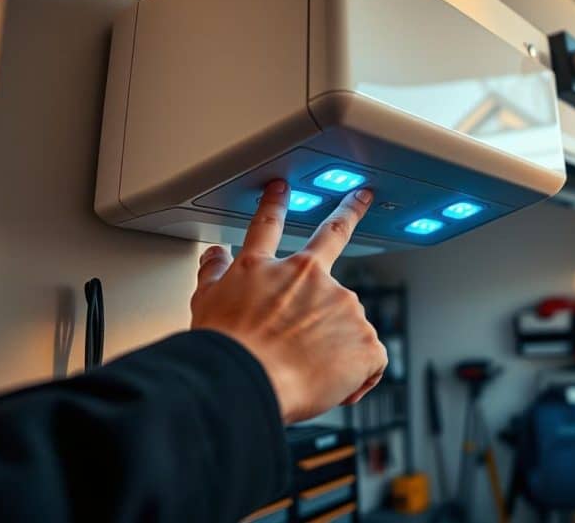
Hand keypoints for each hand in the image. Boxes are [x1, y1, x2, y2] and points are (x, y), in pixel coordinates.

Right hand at [190, 180, 386, 422]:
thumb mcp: (204, 304)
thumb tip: (213, 255)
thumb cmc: (223, 351)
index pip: (268, 226)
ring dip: (335, 343)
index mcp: (265, 268)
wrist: (246, 381)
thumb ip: (213, 274)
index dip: (275, 203)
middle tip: (362, 194)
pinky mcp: (365, 339)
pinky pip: (370, 359)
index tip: (282, 188)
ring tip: (307, 373)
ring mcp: (342, 304)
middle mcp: (309, 277)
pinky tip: (335, 387)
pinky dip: (357, 375)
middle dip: (349, 210)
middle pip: (333, 236)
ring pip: (347, 320)